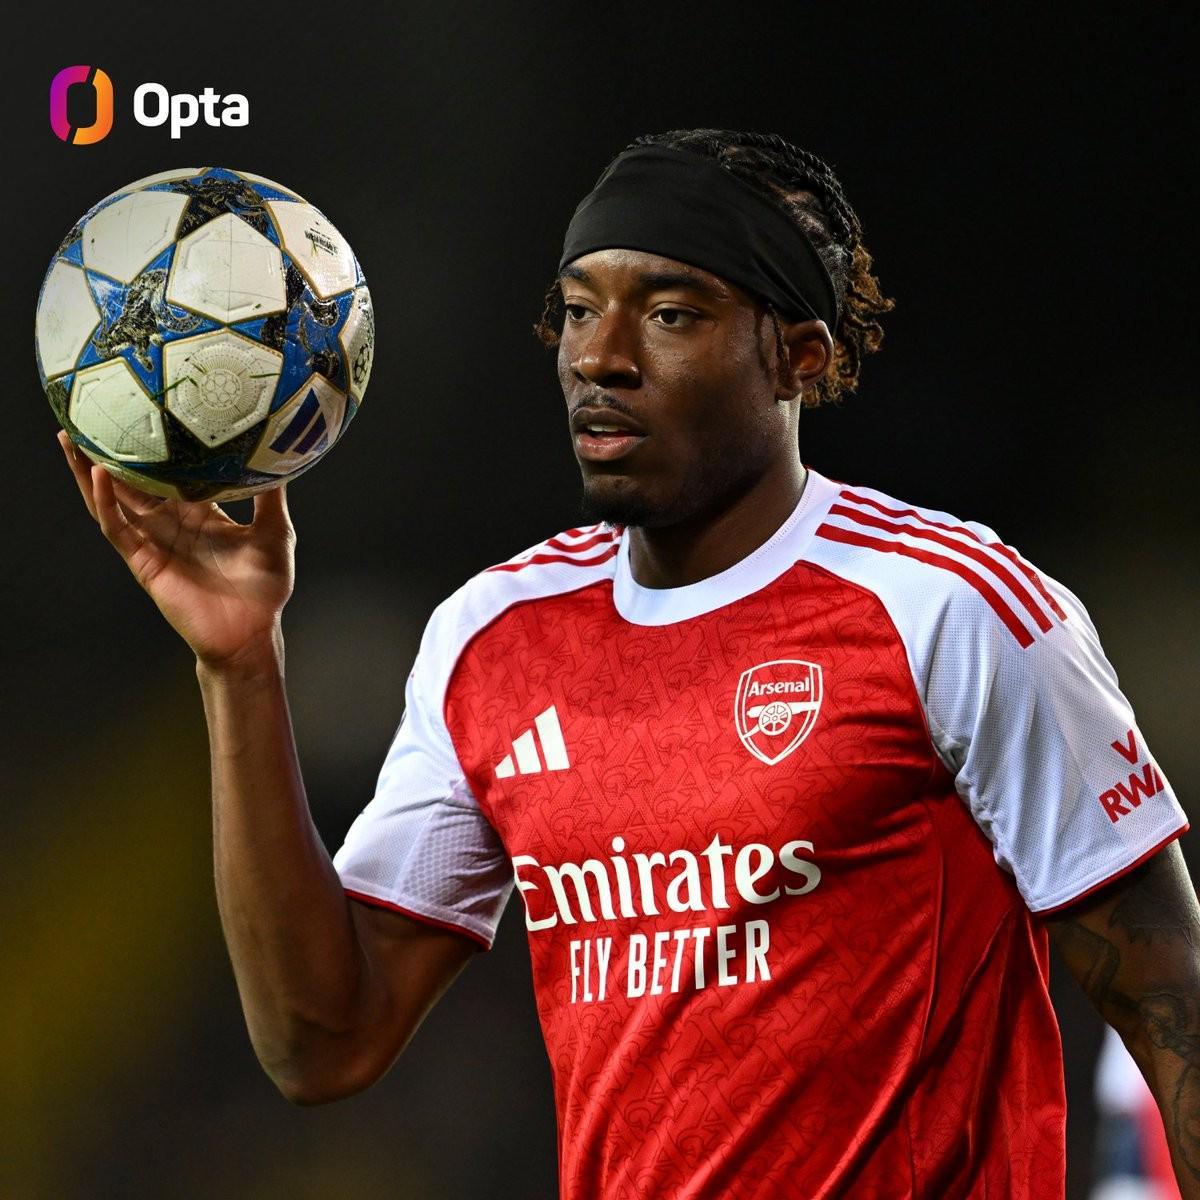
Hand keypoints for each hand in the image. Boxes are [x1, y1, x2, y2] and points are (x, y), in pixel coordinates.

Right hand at [58, 431, 295, 669]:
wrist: (252, 632)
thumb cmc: (265, 587)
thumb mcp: (275, 532)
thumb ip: (271, 498)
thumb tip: (279, 457)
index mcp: (200, 512)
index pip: (170, 473)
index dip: (153, 448)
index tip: (144, 413)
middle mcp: (172, 523)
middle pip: (132, 481)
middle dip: (109, 452)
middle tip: (90, 413)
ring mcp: (154, 541)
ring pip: (113, 500)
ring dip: (89, 472)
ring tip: (71, 438)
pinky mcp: (143, 562)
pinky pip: (118, 528)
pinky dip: (106, 503)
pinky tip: (99, 476)